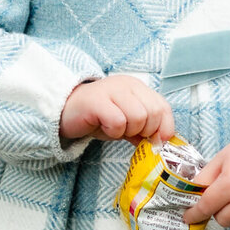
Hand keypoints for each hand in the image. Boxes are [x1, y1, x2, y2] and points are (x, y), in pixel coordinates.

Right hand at [59, 75, 174, 145]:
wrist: (66, 111)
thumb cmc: (98, 118)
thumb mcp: (126, 124)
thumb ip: (144, 130)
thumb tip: (160, 144)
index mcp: (138, 88)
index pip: (163, 108)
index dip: (163, 128)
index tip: (153, 141)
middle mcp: (127, 85)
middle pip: (153, 113)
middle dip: (144, 131)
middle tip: (127, 133)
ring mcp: (111, 90)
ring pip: (138, 117)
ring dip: (127, 131)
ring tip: (113, 128)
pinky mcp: (96, 101)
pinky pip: (117, 121)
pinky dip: (113, 131)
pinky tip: (103, 127)